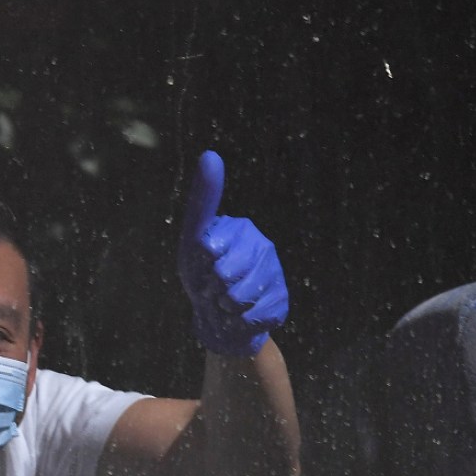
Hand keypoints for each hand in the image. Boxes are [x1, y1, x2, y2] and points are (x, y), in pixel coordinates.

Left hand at [177, 150, 287, 355]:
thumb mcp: (193, 239)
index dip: (199, 264)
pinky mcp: (282, 301)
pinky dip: (238, 321)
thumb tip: (211, 154)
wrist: (218, 318)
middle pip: (225, 275)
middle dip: (210, 287)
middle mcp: (263, 247)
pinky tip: (241, 315)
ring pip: (238, 298)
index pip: (210, 249)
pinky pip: (252, 316)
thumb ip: (202, 201)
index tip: (202, 263)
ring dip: (223, 306)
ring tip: (225, 301)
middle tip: (212, 287)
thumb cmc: (201, 275)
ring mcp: (275, 274)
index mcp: (241, 228)